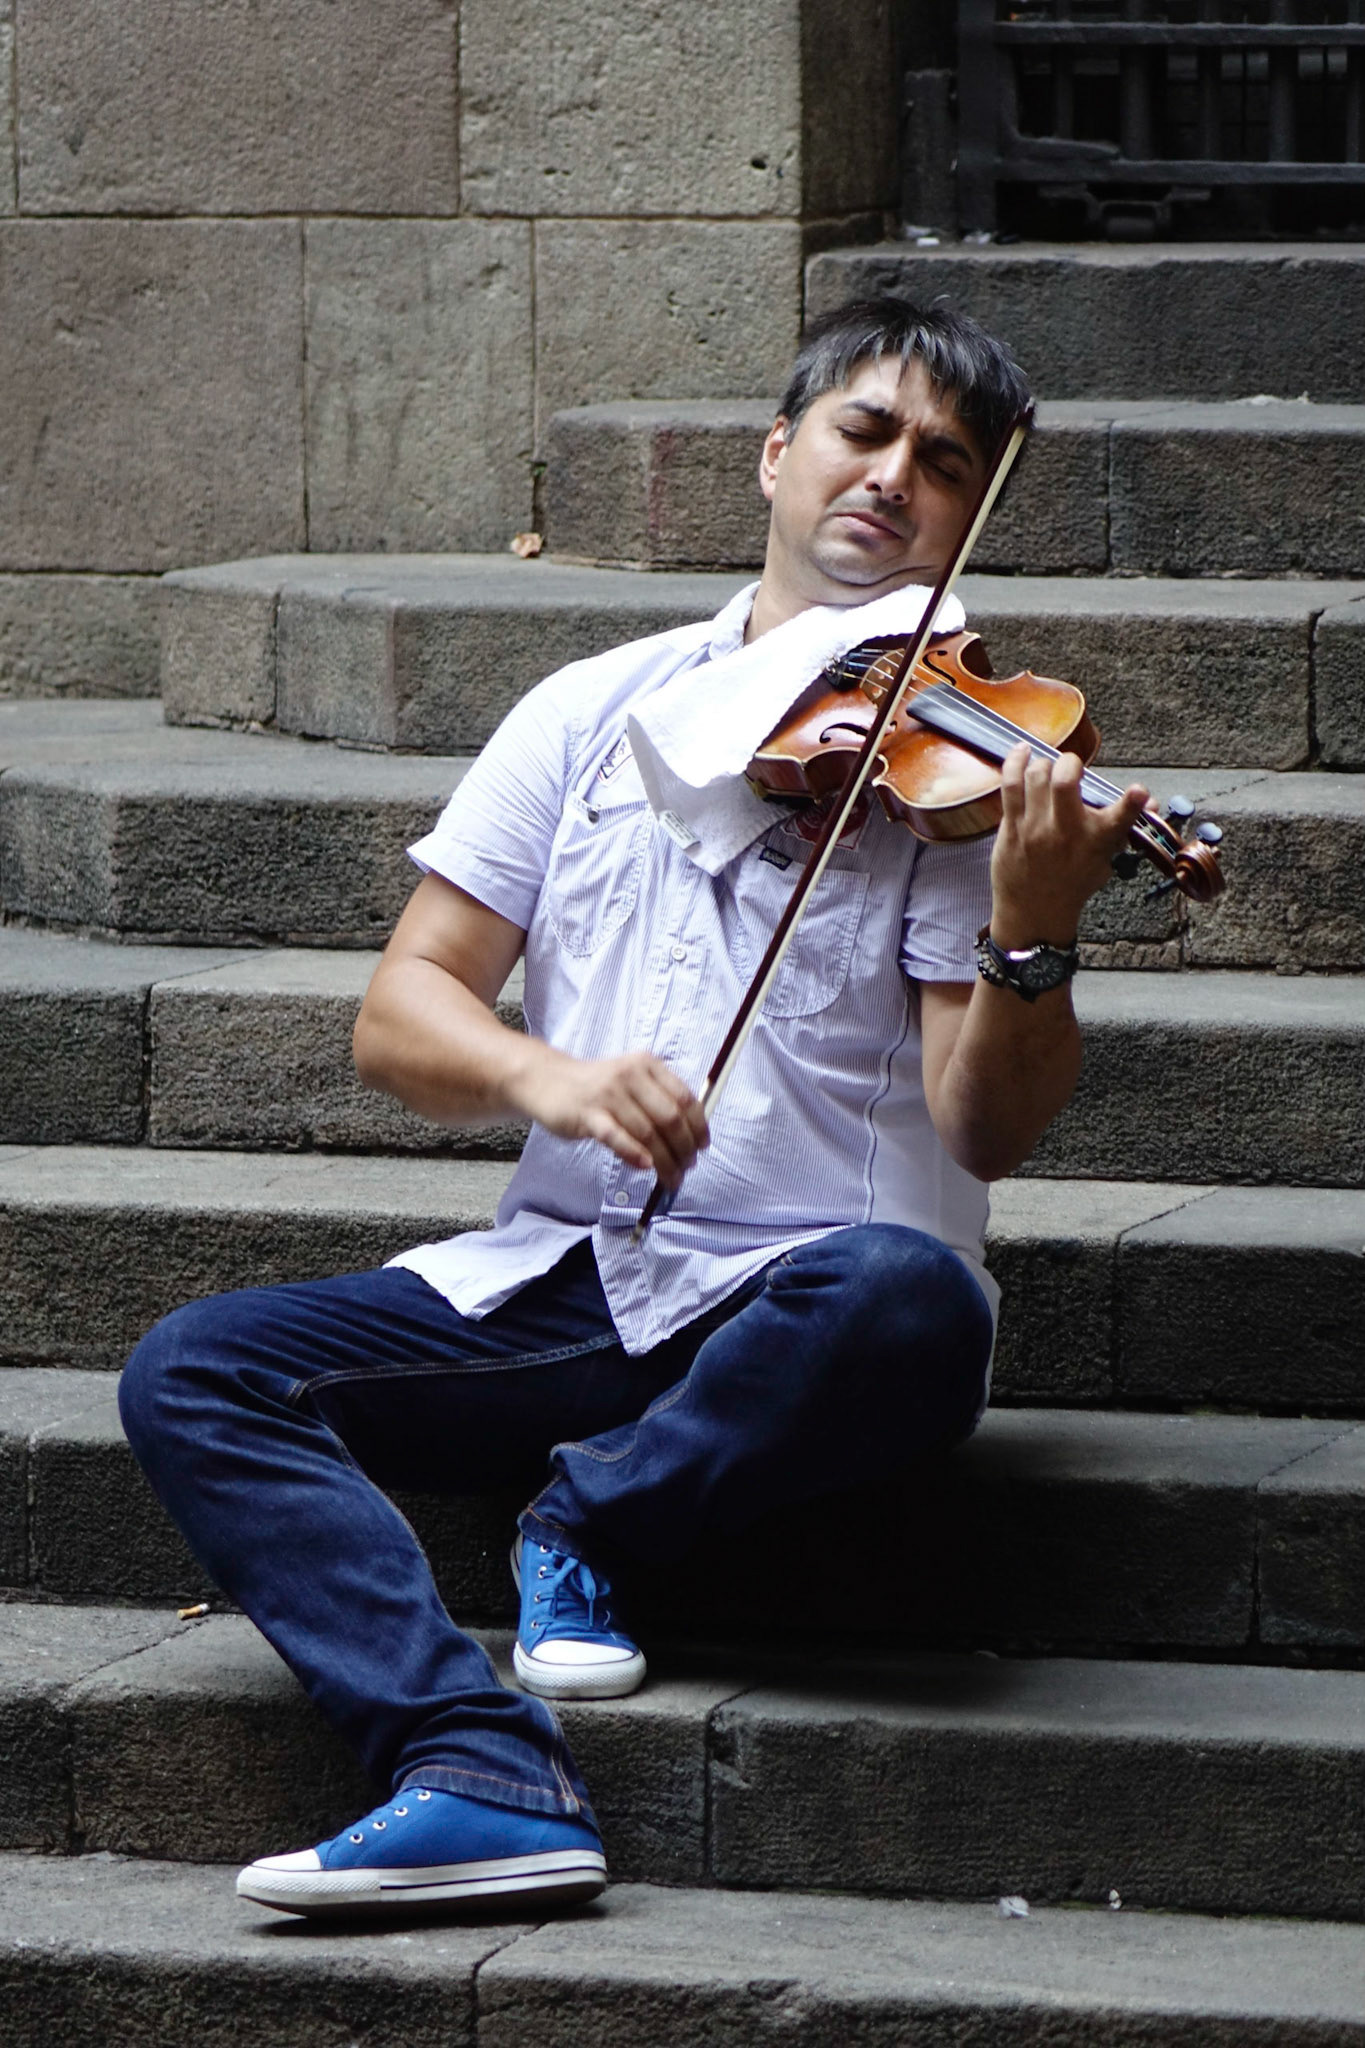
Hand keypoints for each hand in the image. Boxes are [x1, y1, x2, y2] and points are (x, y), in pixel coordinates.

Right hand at [513, 1046, 708, 1189]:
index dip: (698, 1126)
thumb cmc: (596, 1087)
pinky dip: (633, 1153)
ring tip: (671, 1178)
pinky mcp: (587, 1115)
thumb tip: (689, 1136)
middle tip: (687, 1168)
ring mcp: (607, 1095)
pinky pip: (616, 1137)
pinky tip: (646, 1167)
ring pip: (646, 1132)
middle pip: (669, 1117)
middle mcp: (630, 1076)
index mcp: (647, 1066)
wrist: (548, 1081)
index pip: (685, 1098)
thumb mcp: (631, 1081)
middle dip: (684, 1148)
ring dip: (664, 1160)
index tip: (702, 1147)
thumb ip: (657, 1100)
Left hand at [989, 743, 1149, 948]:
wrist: (1034, 913)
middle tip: (1072, 768)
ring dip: (1044, 764)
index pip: (1121, 819)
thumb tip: (1150, 802)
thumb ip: (1123, 827)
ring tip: (1047, 768)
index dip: (1133, 803)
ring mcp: (1035, 829)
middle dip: (1071, 762)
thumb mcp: (1105, 859)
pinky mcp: (1011, 828)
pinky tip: (1021, 750)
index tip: (1139, 792)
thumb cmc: (1071, 884)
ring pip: (1037, 776)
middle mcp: (1066, 832)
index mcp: (1096, 841)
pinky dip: (1015, 762)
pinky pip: (1010, 785)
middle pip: (1065, 781)